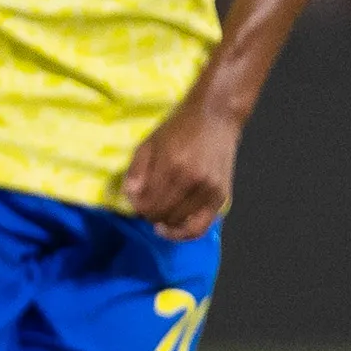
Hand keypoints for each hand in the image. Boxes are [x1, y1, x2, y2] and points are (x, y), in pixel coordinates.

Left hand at [118, 88, 238, 239]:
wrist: (215, 118)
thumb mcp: (148, 144)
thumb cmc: (178, 129)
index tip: (135, 200)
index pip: (147, 203)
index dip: (137, 206)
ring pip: (178, 222)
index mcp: (171, 166)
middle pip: (161, 215)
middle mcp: (192, 181)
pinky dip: (183, 233)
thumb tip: (129, 198)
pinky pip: (200, 227)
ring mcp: (209, 190)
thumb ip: (135, 172)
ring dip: (164, 221)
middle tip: (146, 204)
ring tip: (158, 211)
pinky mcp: (221, 196)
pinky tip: (171, 228)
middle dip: (148, 213)